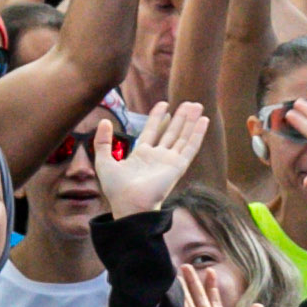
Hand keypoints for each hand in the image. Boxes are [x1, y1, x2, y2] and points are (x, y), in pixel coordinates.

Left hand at [92, 103, 210, 215]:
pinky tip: (203, 121)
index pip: (152, 131)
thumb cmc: (116, 189)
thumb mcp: (104, 160)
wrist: (129, 203)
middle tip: (189, 103)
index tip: (164, 104)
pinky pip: (190, 147)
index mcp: (142, 155)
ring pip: (182, 136)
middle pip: (171, 132)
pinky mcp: (178, 166)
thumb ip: (103, 141)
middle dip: (180, 117)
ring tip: (197, 105)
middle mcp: (158, 157)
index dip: (157, 117)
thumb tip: (104, 121)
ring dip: (190, 121)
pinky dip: (197, 133)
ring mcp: (169, 161)